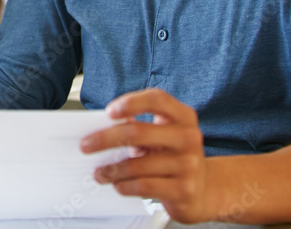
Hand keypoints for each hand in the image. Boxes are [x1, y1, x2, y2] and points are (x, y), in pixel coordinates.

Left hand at [80, 88, 211, 222]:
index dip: (131, 102)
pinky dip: (125, 185)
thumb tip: (100, 127)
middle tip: (86, 145)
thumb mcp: (164, 135)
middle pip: (138, 132)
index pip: (157, 99)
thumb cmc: (175, 157)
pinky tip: (118, 184)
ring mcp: (189, 164)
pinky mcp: (184, 189)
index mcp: (183, 117)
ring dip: (111, 169)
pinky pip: (144, 185)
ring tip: (99, 172)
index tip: (109, 112)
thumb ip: (140, 126)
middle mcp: (189, 137)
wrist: (203, 190)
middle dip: (105, 139)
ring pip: (138, 164)